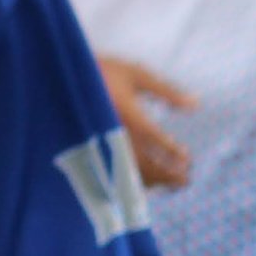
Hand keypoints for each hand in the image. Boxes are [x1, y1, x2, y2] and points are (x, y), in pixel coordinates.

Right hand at [97, 54, 195, 189]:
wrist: (60, 79)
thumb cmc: (102, 72)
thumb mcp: (135, 74)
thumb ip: (166, 90)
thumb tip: (196, 104)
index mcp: (123, 110)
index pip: (152, 136)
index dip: (171, 150)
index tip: (186, 156)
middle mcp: (110, 131)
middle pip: (142, 162)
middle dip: (167, 174)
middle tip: (186, 177)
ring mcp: (98, 144)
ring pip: (127, 173)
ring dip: (152, 181)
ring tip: (172, 183)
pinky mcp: (88, 152)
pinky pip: (111, 175)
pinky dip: (132, 182)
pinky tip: (147, 181)